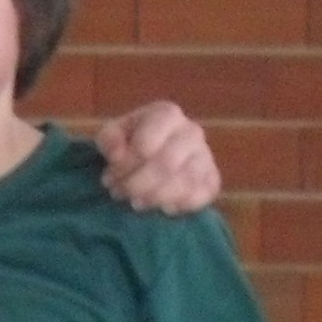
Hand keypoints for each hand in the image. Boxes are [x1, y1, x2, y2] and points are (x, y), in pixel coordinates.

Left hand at [95, 100, 220, 215]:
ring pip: (183, 183)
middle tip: (118, 193)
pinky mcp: (212, 181)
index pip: (146, 144)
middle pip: (165, 165)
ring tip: (134, 202)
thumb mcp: (110, 135)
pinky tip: (160, 207)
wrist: (149, 157)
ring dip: (153, 198)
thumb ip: (109, 139)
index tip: (111, 174)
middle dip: (136, 185)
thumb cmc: (127, 143)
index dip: (125, 165)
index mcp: (166, 114)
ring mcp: (205, 156)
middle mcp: (191, 132)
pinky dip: (176, 206)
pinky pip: (199, 197)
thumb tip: (118, 155)